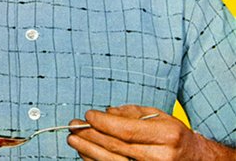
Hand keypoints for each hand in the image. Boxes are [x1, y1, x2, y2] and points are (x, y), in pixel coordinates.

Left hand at [67, 105, 217, 160]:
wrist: (195, 159)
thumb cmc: (173, 135)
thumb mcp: (158, 116)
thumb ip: (131, 113)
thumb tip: (106, 113)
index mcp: (167, 135)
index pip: (128, 131)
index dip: (104, 123)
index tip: (88, 115)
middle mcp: (161, 156)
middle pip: (118, 147)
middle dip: (91, 136)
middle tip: (73, 126)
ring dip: (89, 150)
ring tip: (73, 139)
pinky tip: (85, 152)